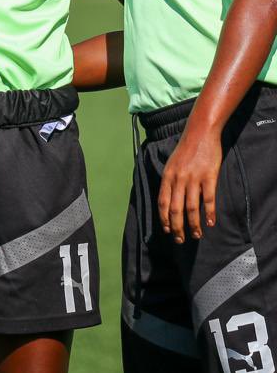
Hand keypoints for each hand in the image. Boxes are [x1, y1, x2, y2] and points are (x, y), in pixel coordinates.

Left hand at [158, 127, 221, 242]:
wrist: (200, 133)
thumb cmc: (186, 149)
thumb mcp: (171, 164)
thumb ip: (170, 181)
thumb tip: (169, 200)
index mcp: (167, 176)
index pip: (162, 202)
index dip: (164, 218)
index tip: (167, 230)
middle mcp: (178, 179)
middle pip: (175, 209)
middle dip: (177, 227)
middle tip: (180, 240)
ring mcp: (193, 178)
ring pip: (191, 208)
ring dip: (193, 225)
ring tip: (197, 235)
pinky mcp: (208, 177)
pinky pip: (208, 199)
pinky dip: (209, 213)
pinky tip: (210, 223)